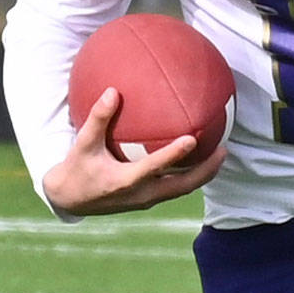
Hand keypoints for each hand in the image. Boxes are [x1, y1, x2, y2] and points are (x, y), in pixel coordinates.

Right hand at [42, 86, 223, 215]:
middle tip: (224, 150)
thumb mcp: (83, 143)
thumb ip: (98, 118)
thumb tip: (114, 90)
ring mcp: (146, 201)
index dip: (174, 155)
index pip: (155, 167)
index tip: (192, 139)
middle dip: (205, 170)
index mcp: (126, 181)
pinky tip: (198, 159)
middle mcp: (141, 195)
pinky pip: (174, 188)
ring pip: (182, 189)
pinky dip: (189, 175)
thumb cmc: (76, 169)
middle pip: (182, 186)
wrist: (69, 199)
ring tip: (220, 155)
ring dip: (203, 175)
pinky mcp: (147, 201)